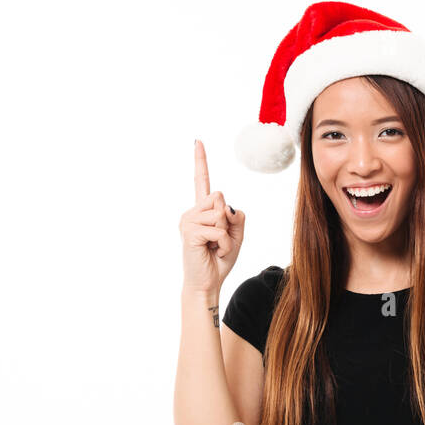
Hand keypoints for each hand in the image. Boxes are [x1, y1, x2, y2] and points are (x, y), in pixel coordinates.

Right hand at [179, 139, 245, 294]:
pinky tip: (213, 252)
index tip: (197, 141)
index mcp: (202, 210)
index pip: (201, 181)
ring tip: (215, 247)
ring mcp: (188, 221)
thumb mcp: (236, 235)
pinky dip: (224, 243)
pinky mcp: (189, 232)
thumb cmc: (219, 259)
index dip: (200, 161)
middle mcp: (192, 212)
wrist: (207, 282)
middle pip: (220, 197)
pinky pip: (219, 230)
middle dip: (228, 220)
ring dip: (226, 234)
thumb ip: (237, 216)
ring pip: (220, 213)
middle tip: (219, 239)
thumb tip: (226, 206)